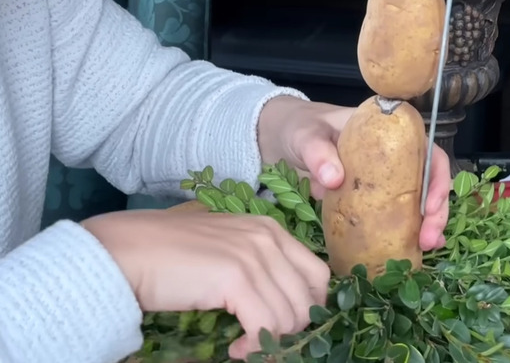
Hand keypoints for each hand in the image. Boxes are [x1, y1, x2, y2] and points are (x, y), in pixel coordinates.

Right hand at [81, 209, 329, 359]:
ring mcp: (254, 256)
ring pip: (291, 316)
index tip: (283, 326)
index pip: (317, 274)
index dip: (308, 307)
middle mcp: (268, 238)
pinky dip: (254, 346)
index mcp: (270, 229)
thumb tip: (281, 303)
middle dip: (291, 329)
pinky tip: (235, 349)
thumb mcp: (225, 250)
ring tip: (241, 345)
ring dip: (269, 341)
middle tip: (261, 340)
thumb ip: (256, 265)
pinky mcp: (236, 279)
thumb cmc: (166, 254)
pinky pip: (267, 326)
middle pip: (309, 298)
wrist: (124, 252)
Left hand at [257, 96, 450, 250]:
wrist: (280, 140)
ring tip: (425, 248)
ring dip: (426, 226)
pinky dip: (403, 233)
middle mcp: (394, 155)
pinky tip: (407, 251)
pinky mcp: (371, 199)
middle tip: (429, 238)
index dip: (437, 177)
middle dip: (436, 211)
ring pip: (418, 201)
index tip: (429, 205)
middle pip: (429, 180)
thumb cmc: (300, 128)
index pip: (428, 150)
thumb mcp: (306, 136)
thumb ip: (318, 152)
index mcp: (388, 131)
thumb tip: (334, 178)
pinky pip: (393, 216)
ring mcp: (384, 178)